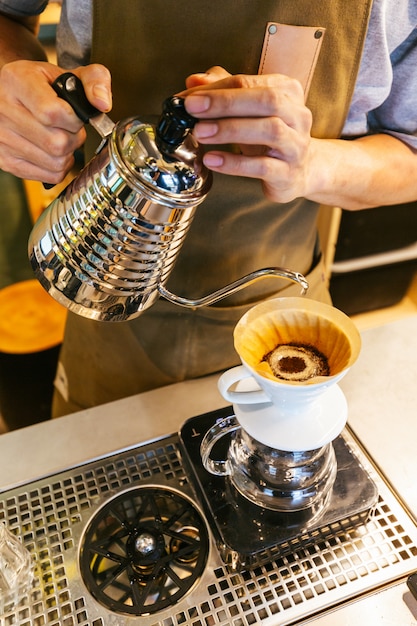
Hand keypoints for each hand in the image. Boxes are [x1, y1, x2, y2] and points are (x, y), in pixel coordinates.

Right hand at [0, 60, 111, 183]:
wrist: (15, 94)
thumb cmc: (43, 85)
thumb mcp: (68, 74)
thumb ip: (94, 80)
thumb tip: (103, 104)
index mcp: (17, 82)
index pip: (52, 113)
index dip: (73, 120)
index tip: (75, 116)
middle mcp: (4, 110)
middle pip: (57, 143)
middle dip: (74, 138)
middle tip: (69, 128)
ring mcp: (2, 138)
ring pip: (56, 162)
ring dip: (68, 154)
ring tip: (61, 137)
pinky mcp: (7, 161)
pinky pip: (50, 175)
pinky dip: (60, 167)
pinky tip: (54, 152)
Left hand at [183, 67, 312, 203]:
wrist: (301, 172)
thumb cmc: (270, 139)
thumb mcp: (249, 112)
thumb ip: (223, 93)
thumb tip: (193, 81)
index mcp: (287, 91)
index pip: (248, 82)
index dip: (215, 89)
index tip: (186, 98)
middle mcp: (297, 115)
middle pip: (266, 100)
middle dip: (225, 103)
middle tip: (192, 109)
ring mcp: (296, 145)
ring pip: (269, 130)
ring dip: (230, 130)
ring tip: (200, 132)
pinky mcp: (288, 173)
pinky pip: (262, 166)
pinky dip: (234, 163)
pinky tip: (212, 160)